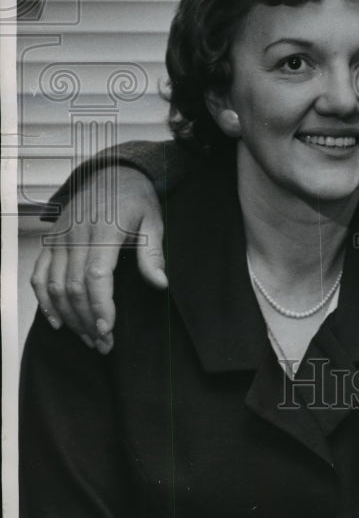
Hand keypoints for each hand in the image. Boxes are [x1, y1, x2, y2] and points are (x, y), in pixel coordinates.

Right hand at [30, 167, 167, 351]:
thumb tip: (160, 283)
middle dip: (87, 320)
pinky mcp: (51, 240)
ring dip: (69, 317)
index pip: (96, 276)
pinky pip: (39, 275)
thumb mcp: (153, 220)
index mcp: (104, 230)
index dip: (99, 306)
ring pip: (55, 286)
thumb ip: (153, 253)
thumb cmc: (136, 200)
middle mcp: (76, 235)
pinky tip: (58, 321)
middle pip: (74, 287)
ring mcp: (60, 238)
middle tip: (103, 343)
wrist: (112, 173)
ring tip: (88, 338)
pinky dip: (43, 301)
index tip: (108, 330)